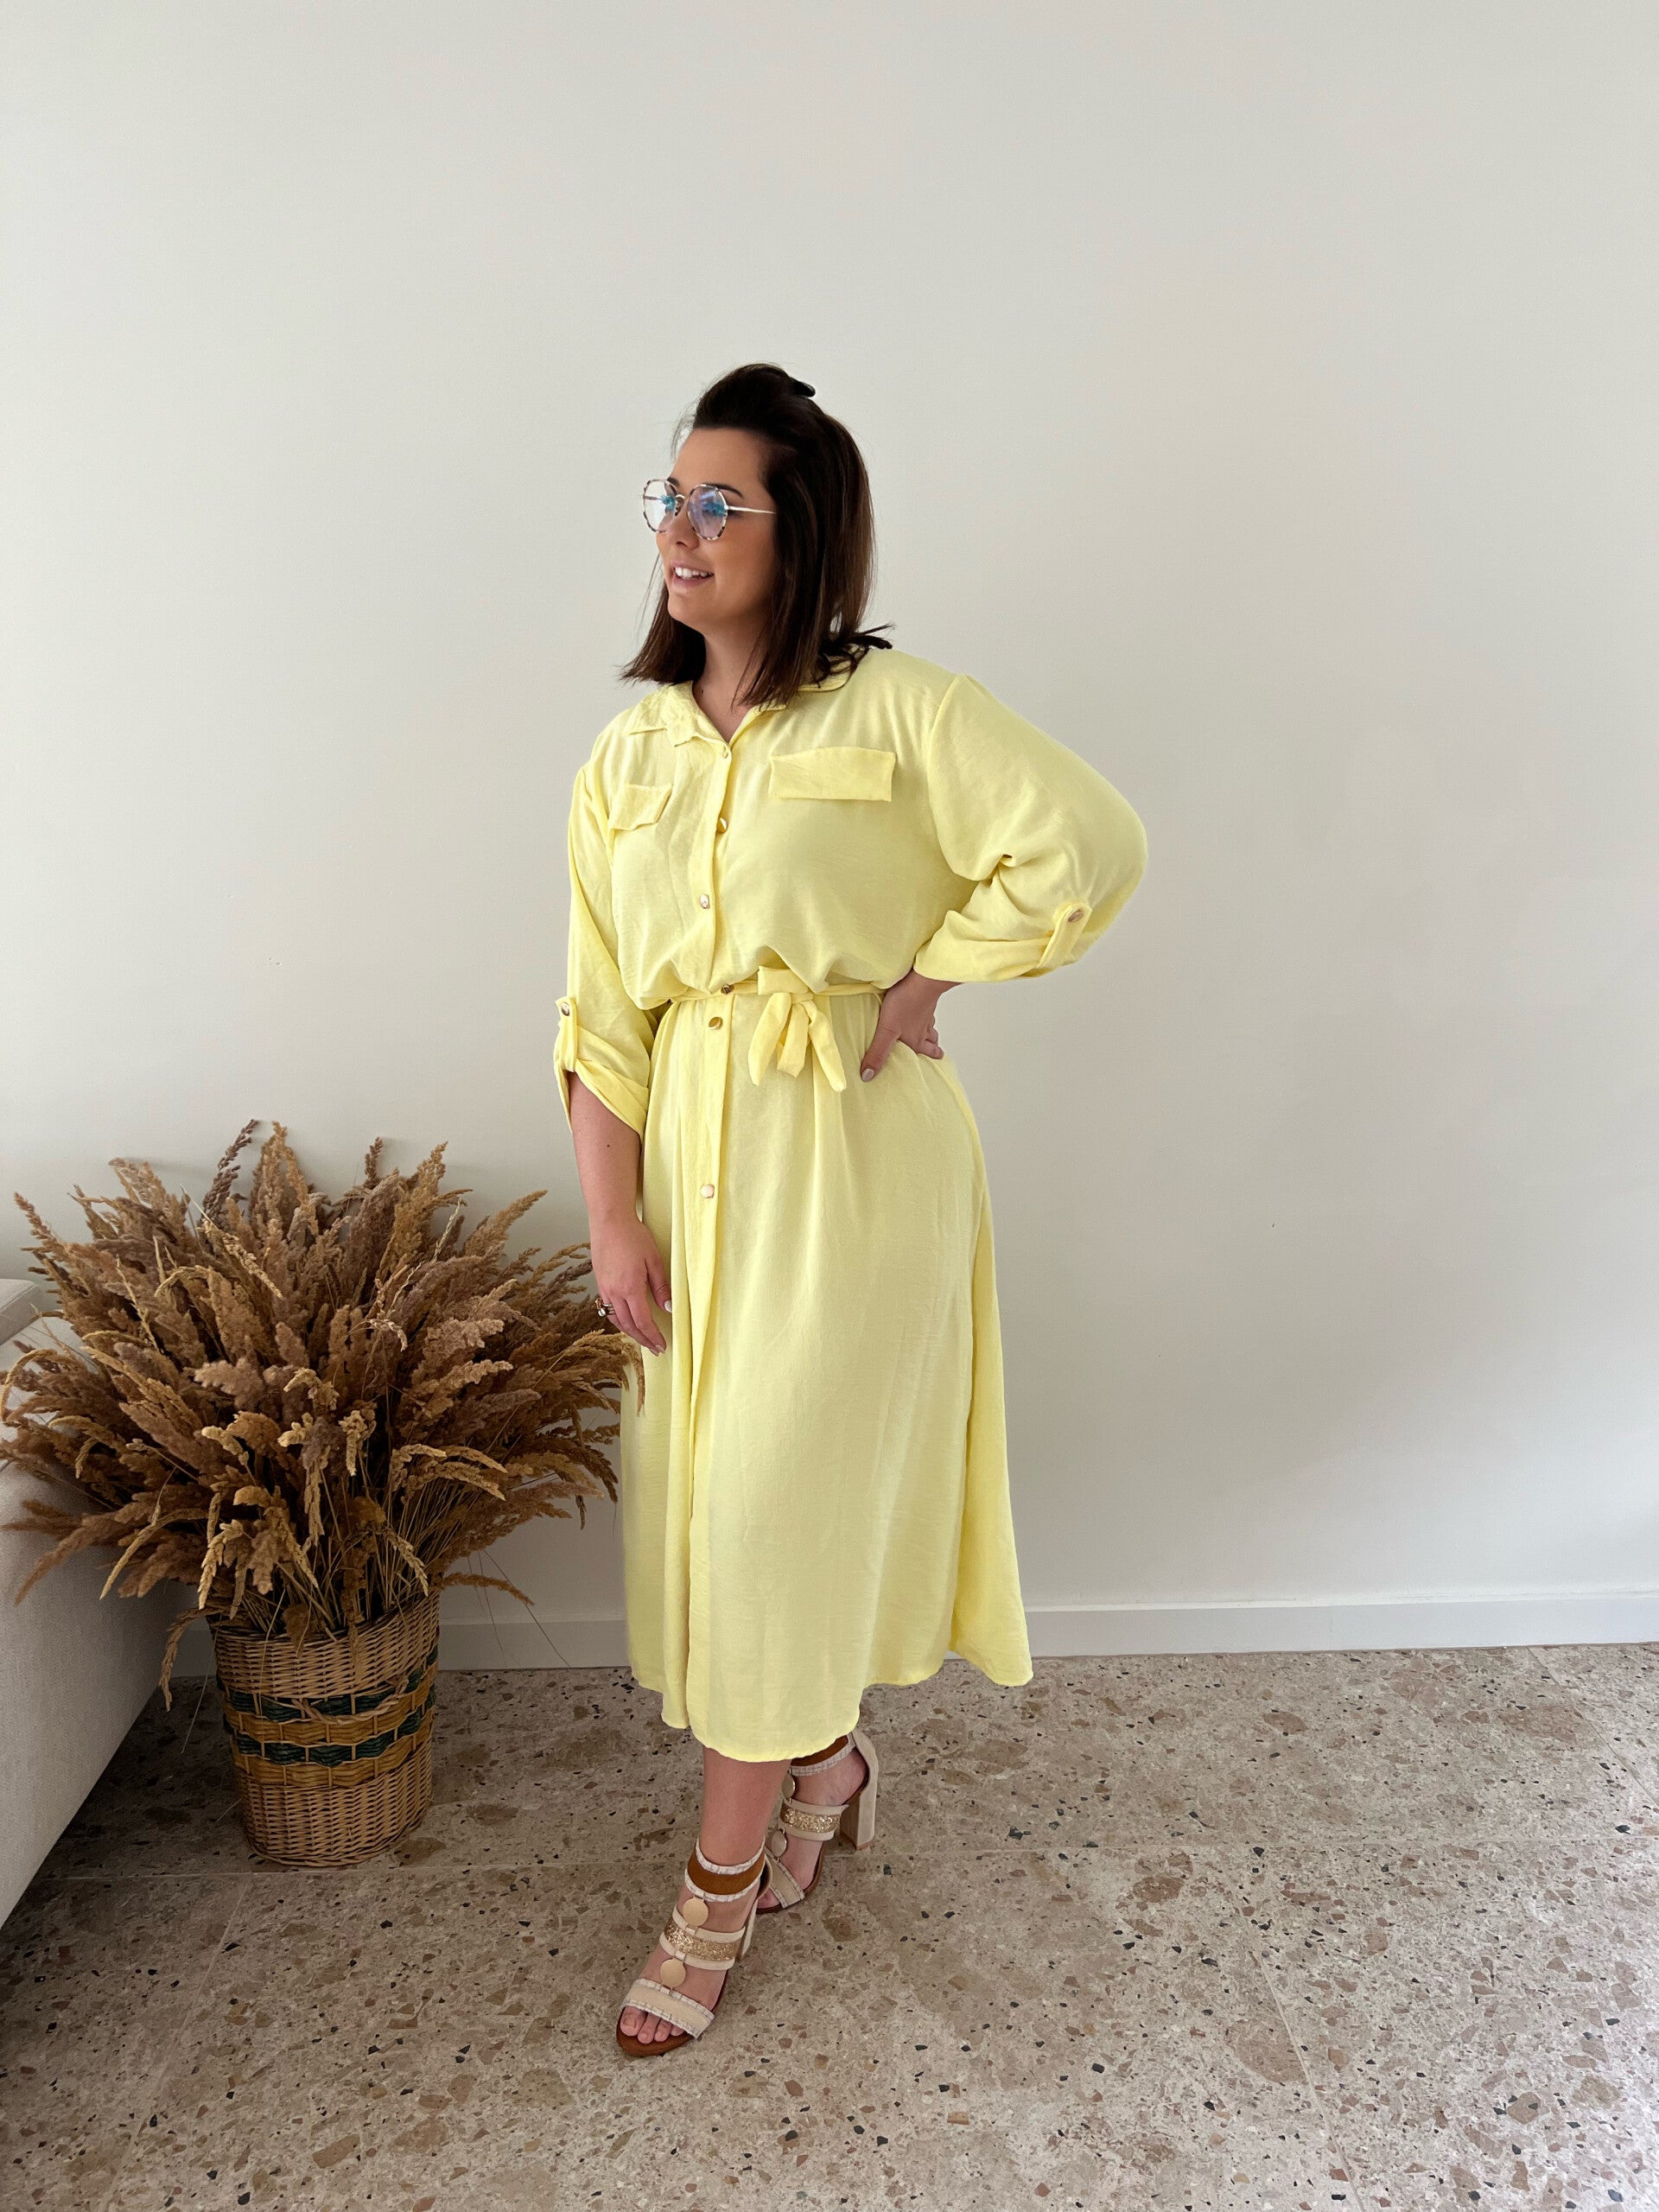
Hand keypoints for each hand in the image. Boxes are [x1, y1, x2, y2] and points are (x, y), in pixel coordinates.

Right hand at [590, 1211, 670, 1354]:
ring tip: (642, 1339)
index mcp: (630, 1288)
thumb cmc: (632, 1236)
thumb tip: (668, 1308)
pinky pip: (608, 1310)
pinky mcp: (600, 1283)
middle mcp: (614, 1292)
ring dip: (630, 1333)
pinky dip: (619, 1321)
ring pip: (616, 1320)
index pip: (643, 1321)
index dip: (653, 1336)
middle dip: (643, 1340)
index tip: (661, 1345)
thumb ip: (661, 1287)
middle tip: (655, 1349)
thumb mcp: (653, 1260)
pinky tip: (627, 1321)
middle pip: (629, 1325)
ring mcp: (605, 1289)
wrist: (609, 1221)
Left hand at [860, 967, 954, 1080]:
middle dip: (934, 1048)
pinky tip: (921, 1011)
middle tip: (936, 1053)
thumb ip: (878, 1053)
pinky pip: (927, 1010)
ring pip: (931, 1027)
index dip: (932, 1057)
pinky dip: (925, 1014)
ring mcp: (926, 1014)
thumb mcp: (886, 1031)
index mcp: (916, 1040)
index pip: (929, 1053)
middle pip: (933, 1042)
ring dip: (930, 1032)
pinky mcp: (924, 999)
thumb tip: (868, 1076)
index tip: (935, 1062)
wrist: (921, 980)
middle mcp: (924, 1030)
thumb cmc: (905, 1004)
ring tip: (929, 1035)